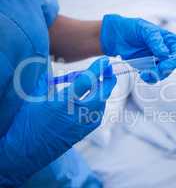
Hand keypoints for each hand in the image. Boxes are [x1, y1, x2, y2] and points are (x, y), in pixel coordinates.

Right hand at [0, 57, 115, 185]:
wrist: (28, 150)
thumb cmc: (28, 121)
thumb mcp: (35, 98)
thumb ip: (47, 82)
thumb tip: (51, 68)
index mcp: (64, 101)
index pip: (86, 81)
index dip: (97, 70)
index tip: (105, 61)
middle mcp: (77, 113)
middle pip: (100, 94)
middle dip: (108, 81)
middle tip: (111, 72)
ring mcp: (83, 124)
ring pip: (101, 105)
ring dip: (104, 93)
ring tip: (104, 85)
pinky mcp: (84, 132)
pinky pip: (97, 116)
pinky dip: (99, 105)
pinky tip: (96, 101)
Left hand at [100, 14, 175, 82]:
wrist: (117, 36)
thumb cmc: (132, 28)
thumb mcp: (145, 30)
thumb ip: (156, 41)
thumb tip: (165, 54)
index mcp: (169, 40)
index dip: (173, 61)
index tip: (164, 65)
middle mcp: (166, 51)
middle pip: (171, 65)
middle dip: (163, 70)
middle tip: (152, 71)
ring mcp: (157, 61)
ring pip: (163, 73)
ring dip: (155, 76)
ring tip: (144, 74)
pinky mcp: (149, 67)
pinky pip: (153, 77)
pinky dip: (149, 78)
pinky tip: (142, 74)